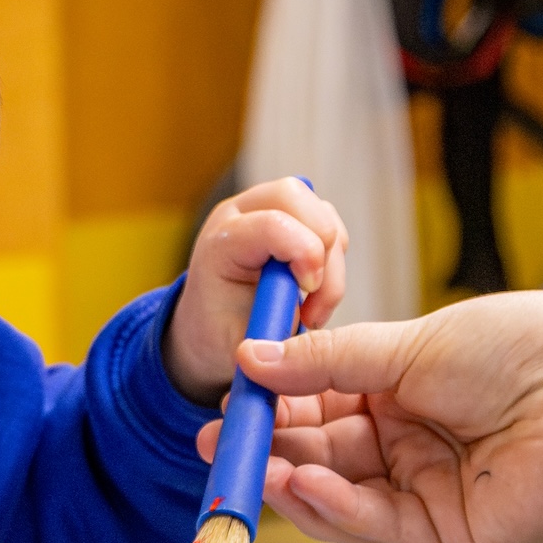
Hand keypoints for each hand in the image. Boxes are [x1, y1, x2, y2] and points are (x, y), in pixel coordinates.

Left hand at [163, 177, 347, 404]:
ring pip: (316, 207)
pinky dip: (333, 254)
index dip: (304, 254)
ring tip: (315, 301)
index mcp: (220, 245)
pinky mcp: (288, 216)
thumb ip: (273, 335)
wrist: (210, 328)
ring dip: (331, 255)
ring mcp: (263, 209)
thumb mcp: (244, 346)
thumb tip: (303, 322)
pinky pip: (325, 221)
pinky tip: (316, 286)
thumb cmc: (222, 337)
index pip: (270, 225)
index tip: (309, 295)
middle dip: (320, 245)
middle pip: (293, 195)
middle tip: (316, 295)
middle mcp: (238, 216)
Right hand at [199, 291, 542, 542]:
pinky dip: (334, 507)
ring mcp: (424, 491)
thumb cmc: (524, 349)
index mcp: (400, 391)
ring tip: (252, 464)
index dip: (272, 406)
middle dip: (268, 451)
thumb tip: (255, 358)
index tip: (228, 401)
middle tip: (220, 443)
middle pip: (321, 456)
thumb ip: (327, 361)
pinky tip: (304, 482)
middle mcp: (409, 444)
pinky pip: (375, 525)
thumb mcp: (409, 342)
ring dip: (292, 482)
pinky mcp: (444, 534)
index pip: (319, 406)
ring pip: (340, 497)